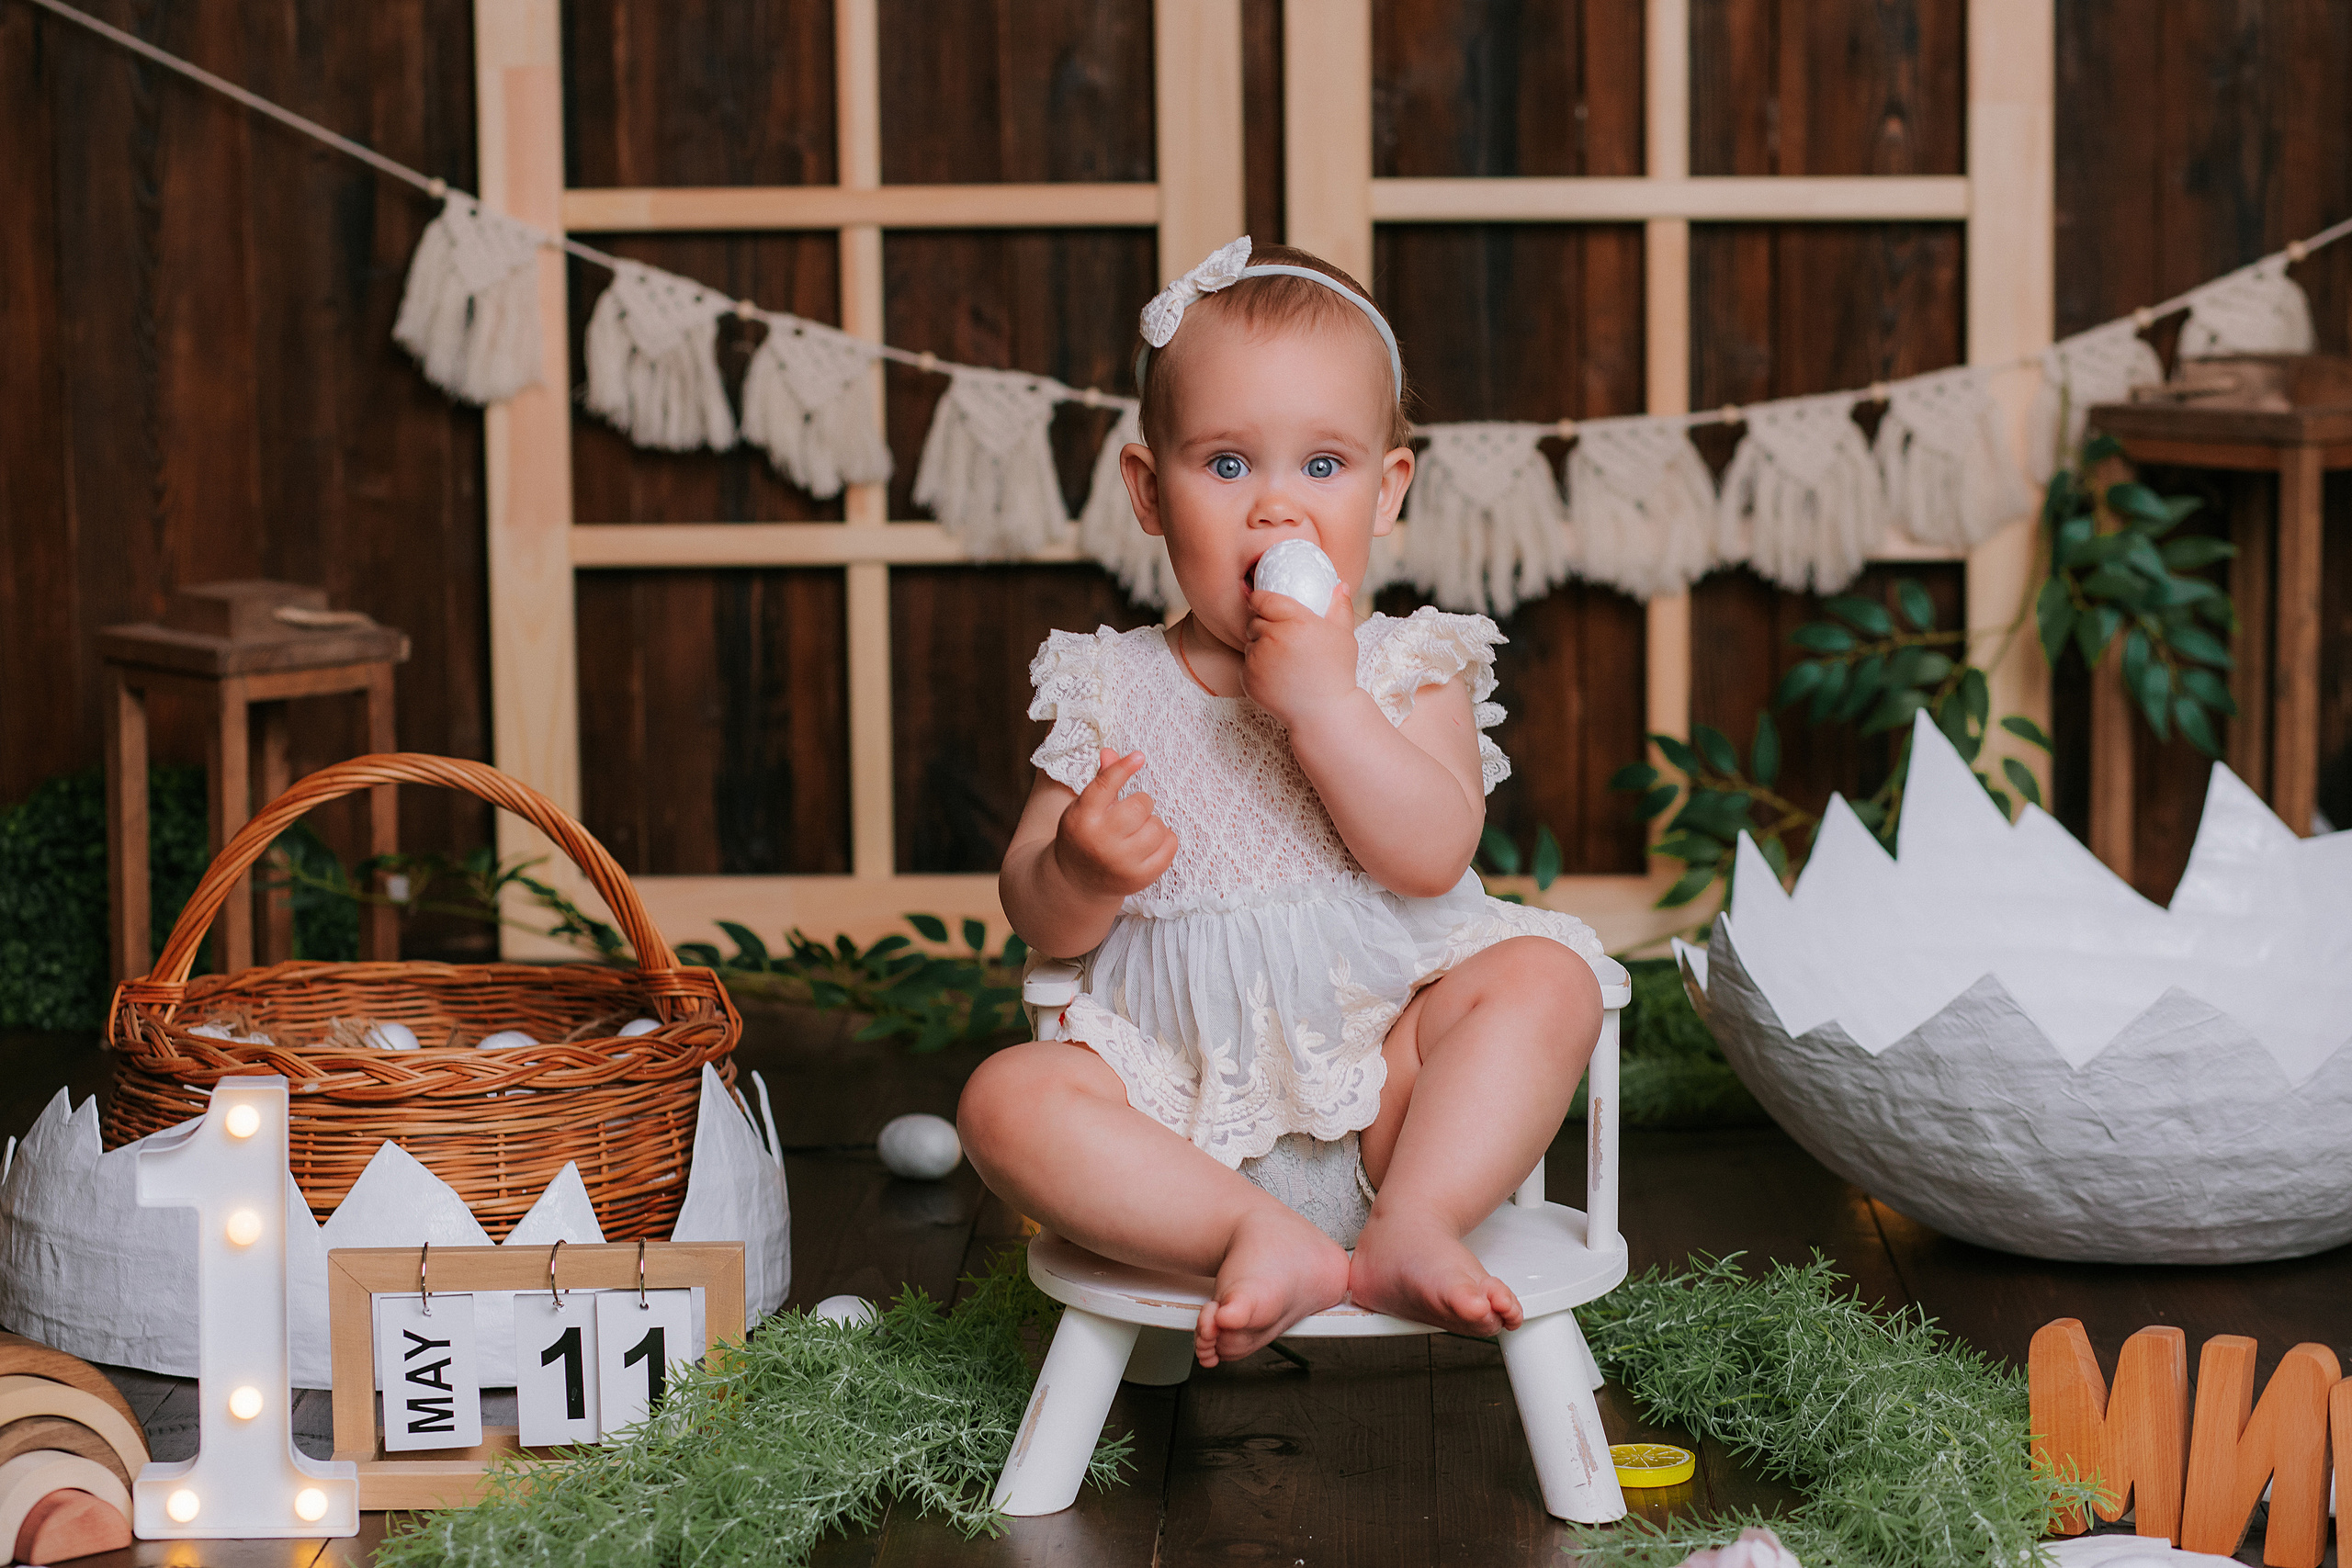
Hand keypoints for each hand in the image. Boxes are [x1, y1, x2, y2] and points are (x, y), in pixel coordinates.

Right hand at [1052, 748, 1178, 899]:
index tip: (1139, 757)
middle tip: (1131, 813)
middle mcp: (1100, 841)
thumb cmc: (1083, 836)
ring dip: (1152, 823)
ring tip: (1138, 831)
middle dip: (1140, 803)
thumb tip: (1111, 752)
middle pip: (1140, 805)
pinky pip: (1170, 846)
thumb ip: (1101, 781)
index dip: (1123, 768)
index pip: (1105, 786)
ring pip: (1157, 826)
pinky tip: (1150, 843)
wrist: (1077, 883)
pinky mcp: (1140, 877)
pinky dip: (1166, 839)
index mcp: (1082, 818)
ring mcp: (1121, 862)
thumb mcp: (1083, 808)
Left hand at [1241, 580, 1360, 724]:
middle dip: (1263, 625)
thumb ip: (1339, 607)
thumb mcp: (1344, 636)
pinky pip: (1246, 665)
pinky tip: (1276, 676)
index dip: (1261, 600)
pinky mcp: (1248, 678)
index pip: (1264, 599)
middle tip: (1279, 637)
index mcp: (1296, 621)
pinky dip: (1256, 668)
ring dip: (1259, 647)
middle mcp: (1273, 637)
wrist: (1323, 713)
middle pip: (1254, 621)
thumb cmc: (1336, 672)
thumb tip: (1339, 585)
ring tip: (1281, 660)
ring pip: (1249, 643)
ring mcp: (1258, 659)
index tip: (1264, 603)